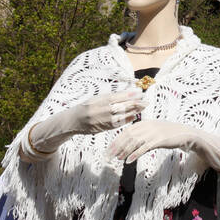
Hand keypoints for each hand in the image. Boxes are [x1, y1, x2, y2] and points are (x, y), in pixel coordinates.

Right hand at [25, 89, 143, 156]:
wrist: (73, 120)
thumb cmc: (87, 106)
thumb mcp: (97, 98)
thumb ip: (110, 96)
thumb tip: (127, 92)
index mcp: (100, 99)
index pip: (119, 96)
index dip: (131, 94)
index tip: (140, 92)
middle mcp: (102, 109)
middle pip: (123, 105)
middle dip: (136, 103)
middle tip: (146, 100)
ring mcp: (103, 119)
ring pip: (122, 115)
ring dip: (134, 111)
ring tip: (142, 107)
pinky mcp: (104, 128)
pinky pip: (118, 123)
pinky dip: (127, 119)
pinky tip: (134, 116)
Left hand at [109, 119, 196, 162]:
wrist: (184, 134)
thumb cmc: (167, 134)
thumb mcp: (152, 133)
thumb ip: (141, 136)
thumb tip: (128, 146)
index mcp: (143, 123)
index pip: (125, 132)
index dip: (115, 141)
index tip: (108, 150)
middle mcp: (146, 126)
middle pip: (127, 136)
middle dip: (116, 147)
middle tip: (109, 157)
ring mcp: (152, 132)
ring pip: (134, 142)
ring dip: (124, 151)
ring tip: (118, 159)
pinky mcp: (159, 140)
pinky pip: (143, 147)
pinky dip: (134, 154)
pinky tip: (128, 161)